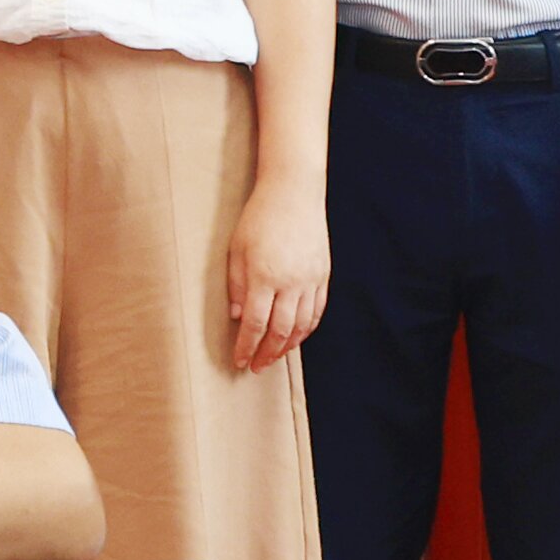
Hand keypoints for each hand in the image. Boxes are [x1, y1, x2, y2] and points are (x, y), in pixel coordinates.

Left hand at [221, 176, 331, 372]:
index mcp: (264, 276)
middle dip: (267, 353)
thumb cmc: (259, 217)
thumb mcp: (237, 249)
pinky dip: (307, 329)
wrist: (294, 192)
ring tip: (274, 356)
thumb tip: (236, 317)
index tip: (239, 361)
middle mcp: (290, 282)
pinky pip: (317, 310)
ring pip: (302, 325)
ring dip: (288, 345)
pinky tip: (296, 337)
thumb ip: (236, 284)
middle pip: (280, 330)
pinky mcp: (323, 274)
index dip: (246, 346)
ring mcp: (310, 279)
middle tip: (256, 367)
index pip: (254, 323)